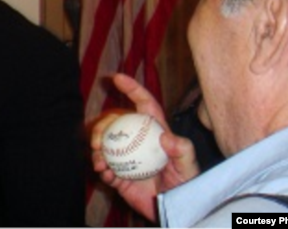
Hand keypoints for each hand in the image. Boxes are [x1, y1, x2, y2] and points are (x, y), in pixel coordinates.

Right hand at [88, 73, 199, 221]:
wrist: (175, 209)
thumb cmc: (186, 185)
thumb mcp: (190, 167)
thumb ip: (183, 150)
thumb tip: (166, 137)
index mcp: (155, 132)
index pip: (144, 105)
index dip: (132, 89)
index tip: (117, 78)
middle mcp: (138, 141)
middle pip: (115, 123)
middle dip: (102, 126)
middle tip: (98, 141)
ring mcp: (127, 157)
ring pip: (105, 144)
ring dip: (97, 150)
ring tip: (99, 161)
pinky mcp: (119, 174)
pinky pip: (104, 167)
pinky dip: (101, 169)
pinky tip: (105, 175)